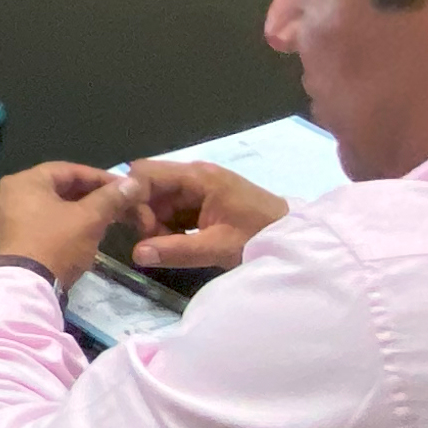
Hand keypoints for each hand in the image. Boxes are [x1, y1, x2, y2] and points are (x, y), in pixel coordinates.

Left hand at [0, 160, 135, 291]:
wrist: (24, 290)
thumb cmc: (56, 245)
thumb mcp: (88, 219)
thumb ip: (111, 198)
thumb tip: (133, 182)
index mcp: (24, 181)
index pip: (69, 170)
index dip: (100, 178)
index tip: (124, 188)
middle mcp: (8, 195)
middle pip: (57, 188)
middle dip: (90, 196)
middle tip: (116, 205)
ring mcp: (5, 219)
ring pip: (49, 208)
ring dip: (77, 212)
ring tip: (103, 220)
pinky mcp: (7, 241)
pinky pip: (39, 225)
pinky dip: (61, 226)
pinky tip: (80, 236)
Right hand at [124, 160, 288, 274]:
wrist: (293, 238)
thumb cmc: (260, 236)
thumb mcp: (219, 247)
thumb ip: (177, 250)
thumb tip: (136, 253)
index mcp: (198, 177)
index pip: (146, 173)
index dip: (134, 198)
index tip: (141, 229)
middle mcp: (195, 177)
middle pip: (150, 188)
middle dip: (145, 215)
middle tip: (154, 244)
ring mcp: (199, 189)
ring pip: (160, 202)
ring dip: (156, 225)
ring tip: (168, 247)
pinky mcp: (204, 203)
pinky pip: (174, 211)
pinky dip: (169, 228)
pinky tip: (176, 245)